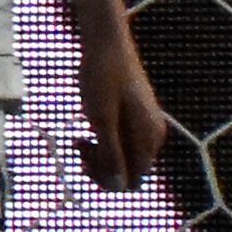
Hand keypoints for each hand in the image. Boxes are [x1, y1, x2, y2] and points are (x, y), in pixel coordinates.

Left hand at [74, 29, 169, 192]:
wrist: (106, 45)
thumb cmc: (101, 79)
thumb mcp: (101, 118)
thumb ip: (111, 152)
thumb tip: (121, 186)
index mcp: (149, 137)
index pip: (133, 181)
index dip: (106, 180)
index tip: (84, 162)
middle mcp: (153, 136)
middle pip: (128, 172)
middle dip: (101, 168)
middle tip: (78, 147)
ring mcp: (145, 127)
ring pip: (123, 159)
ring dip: (99, 158)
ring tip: (78, 141)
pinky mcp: (134, 120)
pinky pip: (120, 145)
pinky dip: (101, 144)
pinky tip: (83, 134)